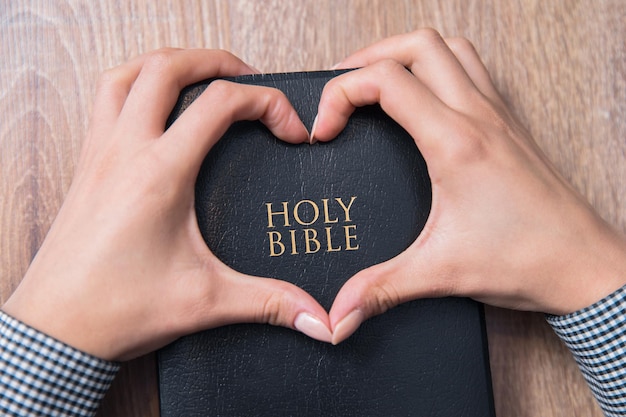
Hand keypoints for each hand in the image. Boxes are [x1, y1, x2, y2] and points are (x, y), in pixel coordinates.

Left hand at [2, 49, 332, 360]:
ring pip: (126, 74)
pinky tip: (153, 110)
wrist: (55, 328)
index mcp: (159, 174)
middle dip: (215, 61)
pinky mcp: (86, 166)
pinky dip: (133, 85)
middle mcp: (125, 151)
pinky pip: (105, 101)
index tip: (289, 130)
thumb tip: (317, 319)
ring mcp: (99, 154)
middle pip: (167, 68)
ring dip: (166, 64)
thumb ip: (268, 302)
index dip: (267, 104)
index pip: (219, 103)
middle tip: (248, 77)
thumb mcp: (205, 301)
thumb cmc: (118, 309)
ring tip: (199, 77)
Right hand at [310, 29, 625, 343]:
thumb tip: (338, 314)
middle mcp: (478, 115)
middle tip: (343, 89)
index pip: (386, 79)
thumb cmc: (527, 260)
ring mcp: (498, 115)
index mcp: (455, 142)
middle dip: (368, 58)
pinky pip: (472, 69)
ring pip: (449, 47)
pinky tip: (426, 102)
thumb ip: (380, 290)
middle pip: (416, 44)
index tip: (325, 130)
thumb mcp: (441, 272)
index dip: (341, 94)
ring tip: (380, 82)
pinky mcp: (509, 125)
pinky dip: (440, 67)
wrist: (586, 266)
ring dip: (408, 54)